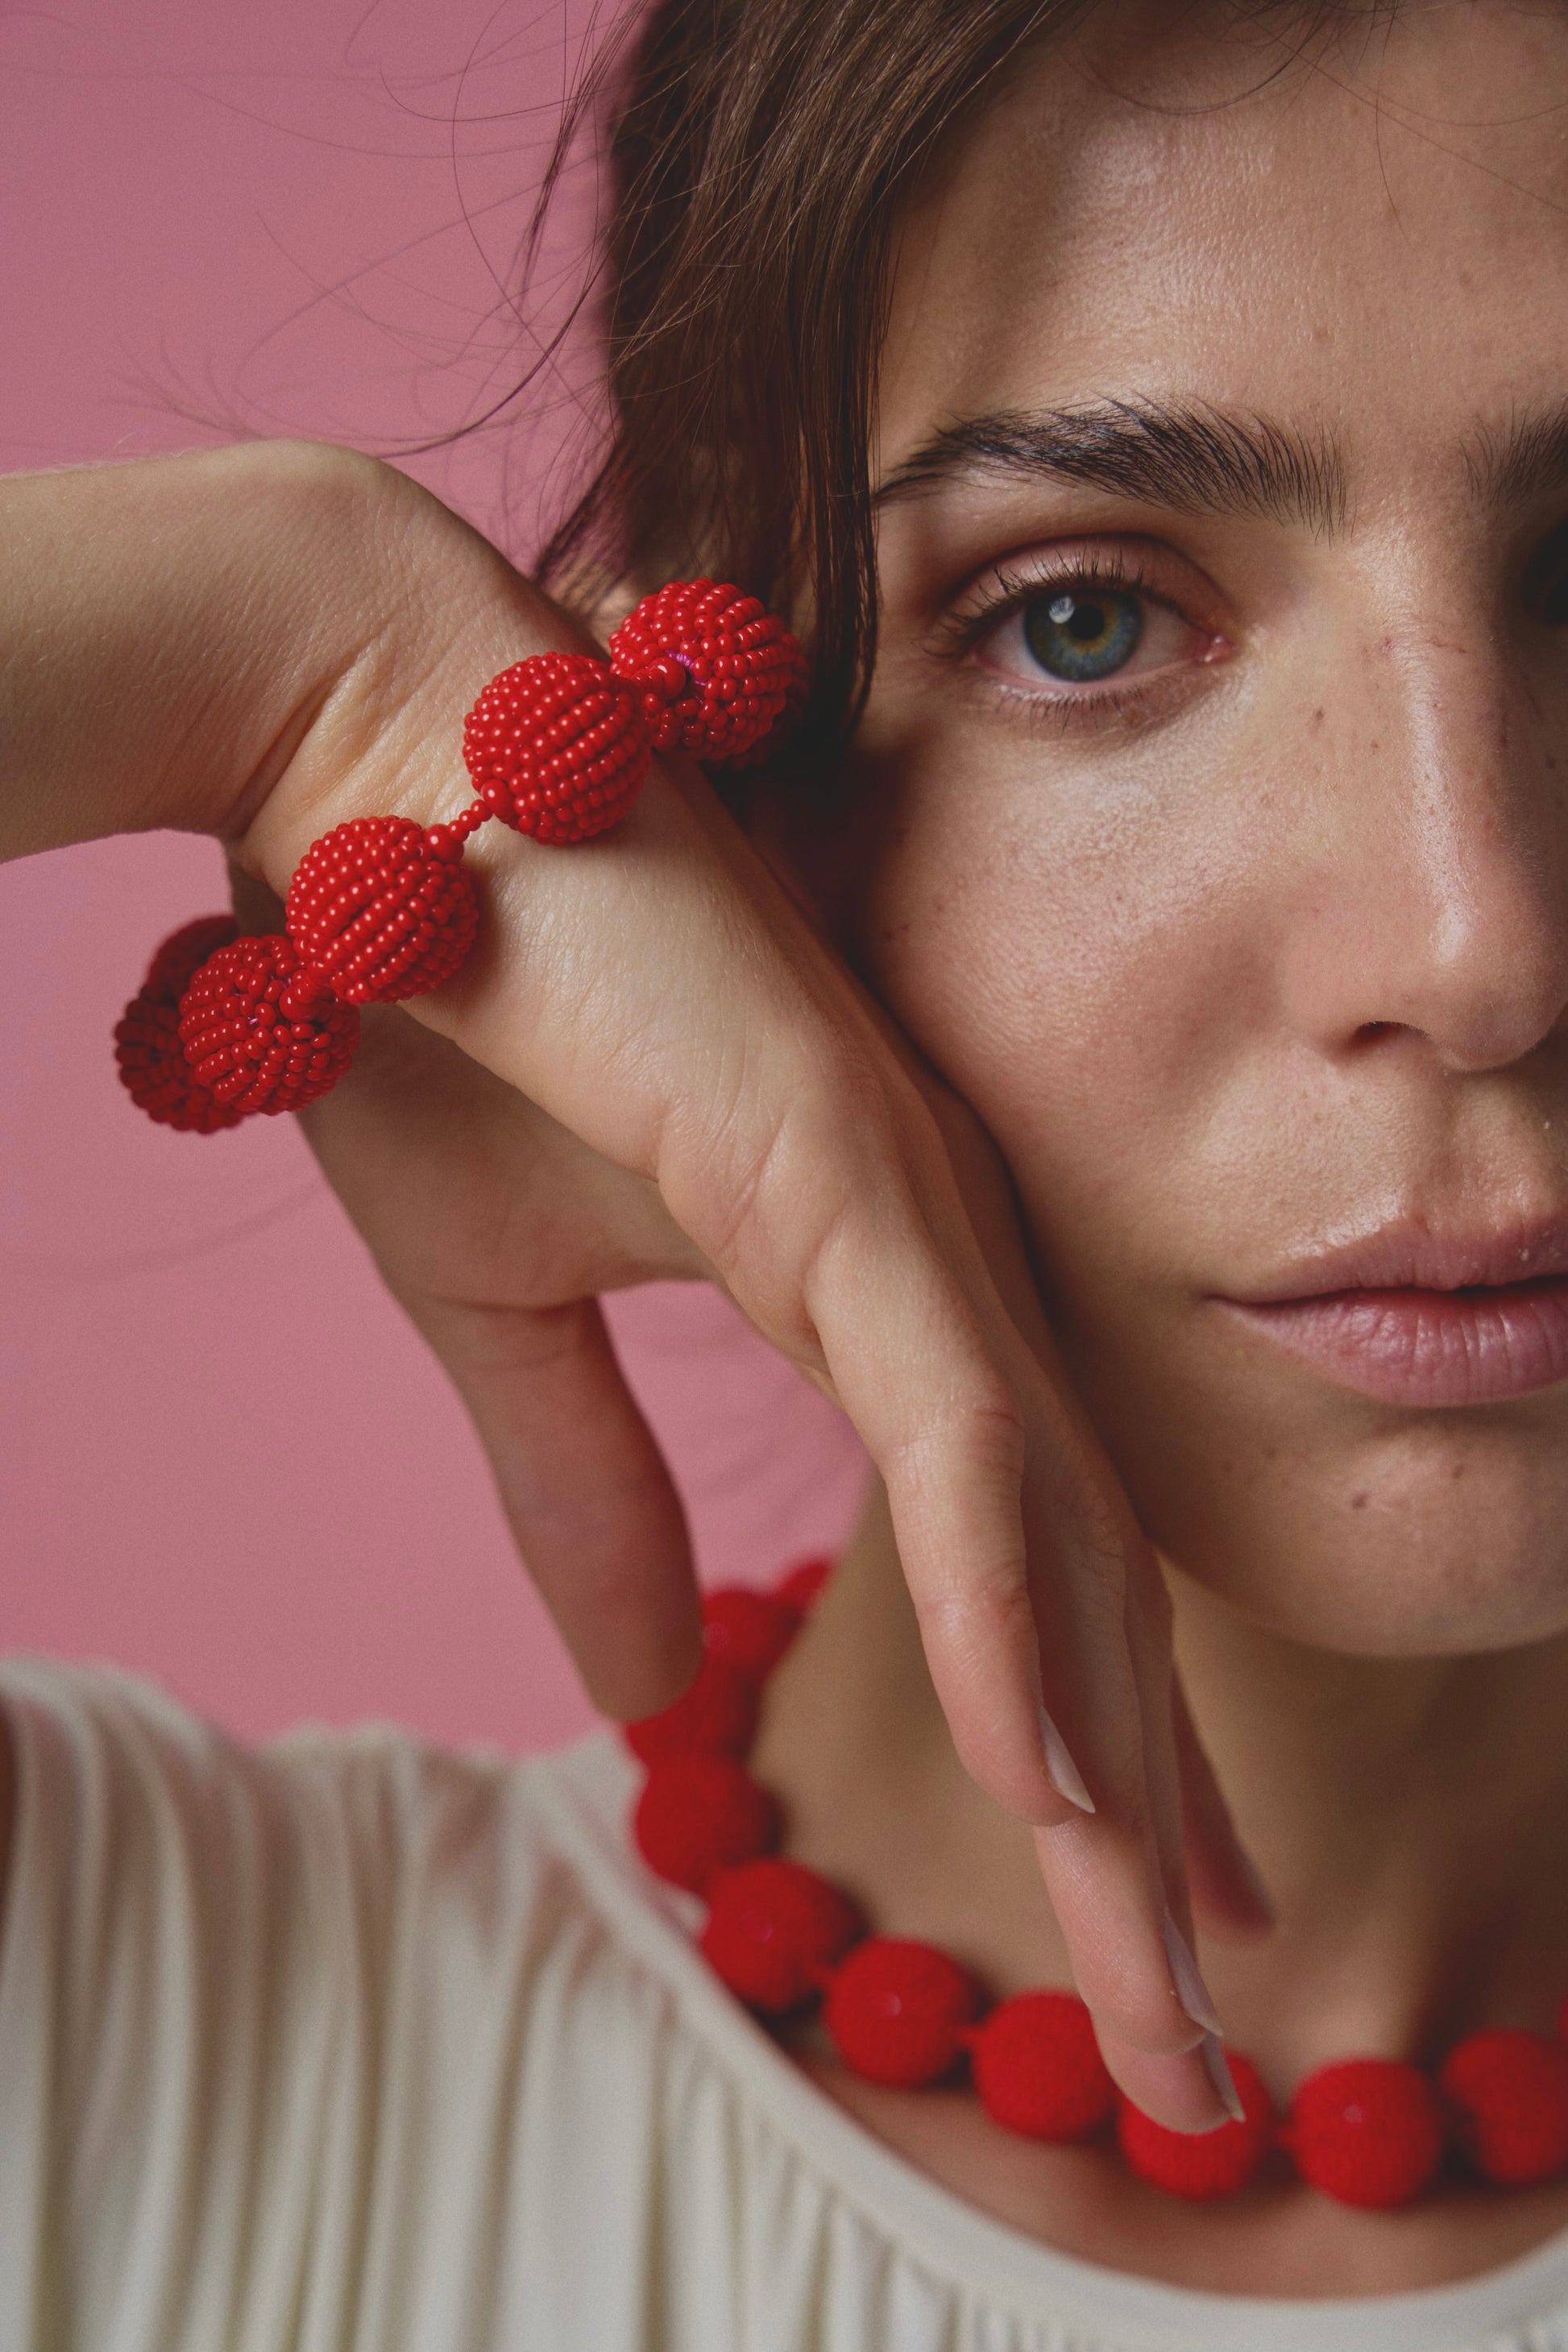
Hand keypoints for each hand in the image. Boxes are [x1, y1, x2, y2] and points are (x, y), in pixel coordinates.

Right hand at [235, 510, 1269, 2124]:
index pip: (1030, 1565)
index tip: (1151, 1914)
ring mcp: (912, 1221)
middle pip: (1088, 1599)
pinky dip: (1022, 1612)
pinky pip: (964, 1435)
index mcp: (881, 1291)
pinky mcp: (846, 1181)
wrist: (385, 783)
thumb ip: (585, 1493)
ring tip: (1177, 2009)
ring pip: (1064, 1550)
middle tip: (1203, 2053)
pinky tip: (1068, 1783)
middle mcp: (943, 1265)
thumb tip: (648, 1690)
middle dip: (1149, 1842)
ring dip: (1121, 1791)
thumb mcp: (503, 1311)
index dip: (1102, 1754)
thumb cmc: (453, 1016)